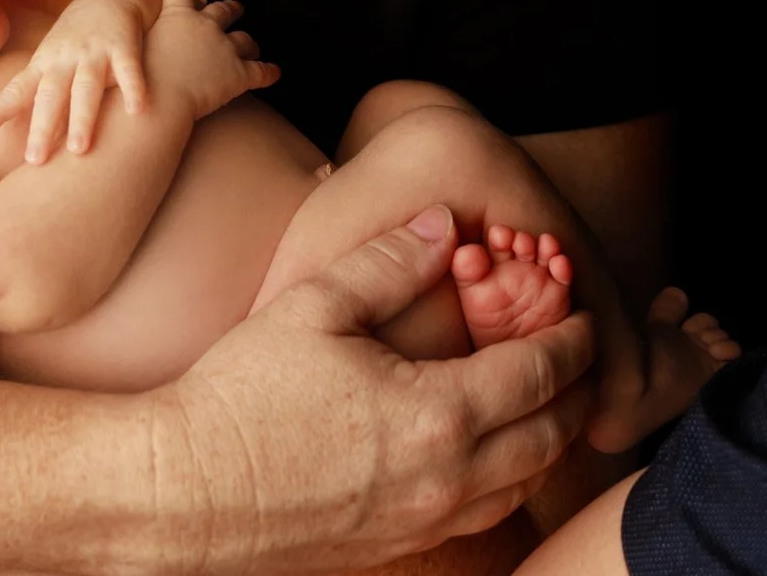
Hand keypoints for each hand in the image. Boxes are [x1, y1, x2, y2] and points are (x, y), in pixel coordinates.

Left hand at [0, 0, 157, 163]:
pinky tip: (136, 110)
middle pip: (51, 95)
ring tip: (79, 150)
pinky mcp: (123, 47)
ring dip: (82, 118)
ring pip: (86, 87)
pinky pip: (128, 70)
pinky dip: (133, 89)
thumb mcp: (50, 62)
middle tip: (34, 160)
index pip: (18, 90)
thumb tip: (23, 141)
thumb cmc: (74, 41)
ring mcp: (94, 52)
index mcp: (44, 65)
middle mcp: (65, 59)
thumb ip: (39, 97)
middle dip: (42, 127)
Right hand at [142, 0, 275, 122]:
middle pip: (223, 11)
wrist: (158, 103)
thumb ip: (144, 45)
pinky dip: (270, 72)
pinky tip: (275, 73)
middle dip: (231, 9)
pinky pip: (261, 71)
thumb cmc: (138, 85)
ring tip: (254, 46)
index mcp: (176, 17)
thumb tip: (137, 50)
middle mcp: (204, 25)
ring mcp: (224, 48)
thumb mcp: (133, 54)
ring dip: (250, 43)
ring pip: (245, 40)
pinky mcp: (240, 73)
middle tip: (237, 8)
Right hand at [145, 205, 596, 573]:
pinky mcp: (398, 546)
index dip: (571, 338)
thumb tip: (443, 222)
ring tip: (545, 398)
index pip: (540, 374)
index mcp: (438, 415)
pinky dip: (510, 477)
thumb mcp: (314, 305)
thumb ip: (388, 260)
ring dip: (549, 438)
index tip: (579, 312)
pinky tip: (490, 450)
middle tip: (577, 352)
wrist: (187, 493)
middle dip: (577, 391)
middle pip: (551, 436)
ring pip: (524, 483)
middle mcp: (448, 479)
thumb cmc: (243, 396)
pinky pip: (484, 514)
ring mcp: (426, 522)